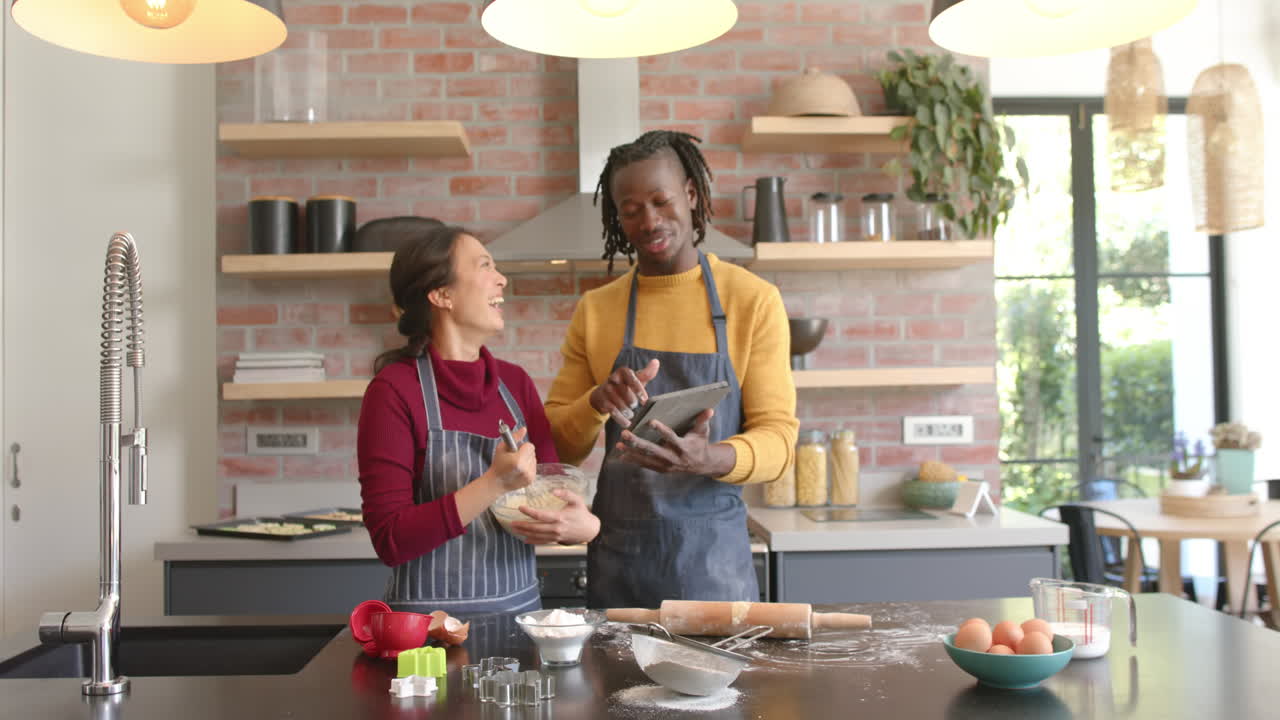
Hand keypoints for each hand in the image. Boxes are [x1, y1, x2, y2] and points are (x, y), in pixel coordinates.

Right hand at [486, 426, 534, 492]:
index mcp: (518, 460)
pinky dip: (528, 467)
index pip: (530, 446)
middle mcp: (525, 469)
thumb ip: (514, 437)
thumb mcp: (502, 448)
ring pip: (534, 459)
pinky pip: (534, 467)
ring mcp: (529, 476)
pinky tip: (519, 470)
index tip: (516, 450)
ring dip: (527, 460)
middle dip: (525, 453)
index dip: (522, 447)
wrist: (497, 483)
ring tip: (516, 465)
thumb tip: (524, 429)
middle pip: (532, 453)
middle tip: (515, 458)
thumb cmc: (498, 464)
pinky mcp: (531, 480)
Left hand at [508, 489, 600, 544]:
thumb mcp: (577, 500)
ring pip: (537, 535)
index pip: (541, 515)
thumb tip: (553, 490)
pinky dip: (533, 541)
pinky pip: (542, 542)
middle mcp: (556, 528)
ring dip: (525, 533)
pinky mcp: (556, 540)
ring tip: (515, 529)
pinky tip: (525, 539)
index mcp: (560, 517)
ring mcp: (556, 535)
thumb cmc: (582, 513)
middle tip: (512, 522)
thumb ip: (566, 493)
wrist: (590, 530)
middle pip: (536, 527)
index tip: (520, 507)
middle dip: (523, 525)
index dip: (529, 512)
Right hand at [589, 358, 659, 427]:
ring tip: (631, 415)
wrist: (603, 394)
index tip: (645, 399)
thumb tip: (656, 361)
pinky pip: (612, 411)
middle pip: (624, 391)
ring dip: (626, 411)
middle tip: (635, 406)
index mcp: (623, 372)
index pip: (631, 377)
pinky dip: (621, 419)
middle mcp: (613, 379)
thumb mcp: (635, 380)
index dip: (638, 388)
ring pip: (618, 402)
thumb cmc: (625, 386)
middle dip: (631, 401)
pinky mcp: (602, 400)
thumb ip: (646, 374)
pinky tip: (627, 423)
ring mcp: (606, 390)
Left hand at [613, 408, 735, 477]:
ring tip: (618, 445)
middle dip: (638, 442)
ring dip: (631, 452)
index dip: (661, 430)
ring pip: (646, 459)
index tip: (650, 421)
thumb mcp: (703, 432)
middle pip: (653, 450)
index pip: (671, 437)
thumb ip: (703, 421)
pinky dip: (633, 460)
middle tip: (625, 434)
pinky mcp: (661, 469)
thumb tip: (709, 409)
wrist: (702, 465)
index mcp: (684, 447)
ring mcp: (666, 466)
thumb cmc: (700, 443)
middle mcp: (673, 458)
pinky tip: (621, 455)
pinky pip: (645, 465)